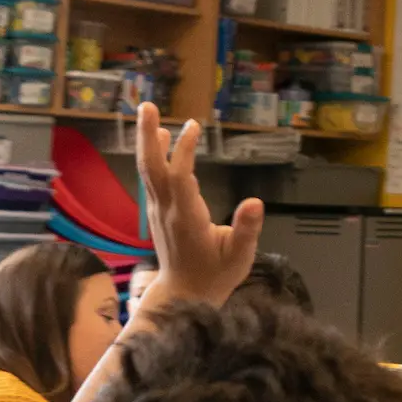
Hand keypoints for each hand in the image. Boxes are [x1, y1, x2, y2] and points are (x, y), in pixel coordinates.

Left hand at [132, 103, 264, 310]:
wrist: (184, 296)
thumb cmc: (215, 276)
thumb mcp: (239, 257)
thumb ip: (246, 229)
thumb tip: (255, 202)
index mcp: (187, 217)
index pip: (181, 177)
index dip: (185, 151)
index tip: (194, 128)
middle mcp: (167, 210)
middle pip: (152, 167)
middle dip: (146, 135)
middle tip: (146, 105)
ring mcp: (159, 210)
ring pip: (148, 171)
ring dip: (146, 141)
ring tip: (149, 113)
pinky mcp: (159, 212)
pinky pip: (152, 178)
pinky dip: (153, 155)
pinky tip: (158, 139)